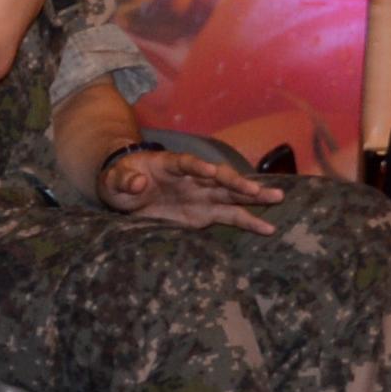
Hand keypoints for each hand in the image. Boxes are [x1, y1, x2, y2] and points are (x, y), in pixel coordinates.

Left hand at [101, 147, 285, 233]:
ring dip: (252, 197)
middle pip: (217, 177)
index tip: (210, 171)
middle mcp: (192, 177)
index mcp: (169, 164)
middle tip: (256, 190)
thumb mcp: (113, 179)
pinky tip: (267, 227)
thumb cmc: (120, 180)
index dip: (198, 167)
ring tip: (277, 199)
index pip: (187, 164)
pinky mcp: (204, 213)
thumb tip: (137, 183)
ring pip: (230, 194)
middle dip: (236, 183)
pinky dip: (247, 221)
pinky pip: (229, 216)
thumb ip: (123, 180)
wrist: (125, 189)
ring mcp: (201, 194)